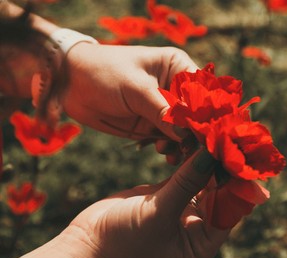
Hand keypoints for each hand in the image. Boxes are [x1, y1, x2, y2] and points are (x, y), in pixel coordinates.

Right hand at [21, 149, 229, 257]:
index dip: (236, 180)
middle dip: (221, 163)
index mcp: (202, 241)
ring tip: (212, 129)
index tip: (239, 151)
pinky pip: (184, 171)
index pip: (230, 208)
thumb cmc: (122, 240)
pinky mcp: (167, 193)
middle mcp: (197, 224)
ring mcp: (182, 206)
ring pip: (202, 177)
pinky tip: (192, 136)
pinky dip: (187, 155)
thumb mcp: (159, 213)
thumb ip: (187, 183)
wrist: (88, 242)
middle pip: (219, 190)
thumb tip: (213, 154)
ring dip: (205, 156)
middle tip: (227, 133)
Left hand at [62, 44, 197, 162]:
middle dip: (196, 133)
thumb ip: (163, 112)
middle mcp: (174, 88)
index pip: (202, 92)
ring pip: (184, 130)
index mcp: (177, 67)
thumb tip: (188, 136)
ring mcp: (163, 108)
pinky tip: (167, 154)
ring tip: (175, 153)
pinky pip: (169, 139)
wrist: (69, 83)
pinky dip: (171, 148)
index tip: (208, 135)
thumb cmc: (104, 72)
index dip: (207, 113)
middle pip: (195, 114)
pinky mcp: (151, 124)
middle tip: (195, 152)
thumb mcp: (136, 89)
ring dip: (184, 144)